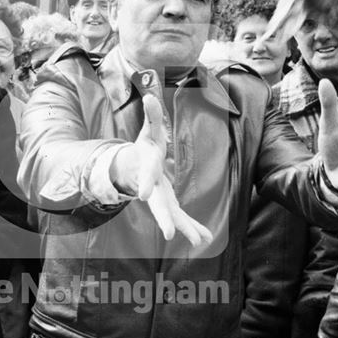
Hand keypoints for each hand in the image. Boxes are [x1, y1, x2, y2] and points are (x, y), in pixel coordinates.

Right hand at [110, 95, 212, 245]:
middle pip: (159, 205)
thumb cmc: (143, 148)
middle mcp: (153, 188)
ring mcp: (161, 199)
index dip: (145, 184)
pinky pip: (181, 217)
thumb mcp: (146, 130)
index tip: (143, 196)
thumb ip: (150, 115)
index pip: (146, 176)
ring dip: (186, 228)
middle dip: (165, 219)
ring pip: (173, 216)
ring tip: (199, 242)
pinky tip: (204, 239)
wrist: (132, 169)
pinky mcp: (169, 204)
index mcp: (147, 169)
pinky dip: (192, 228)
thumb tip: (149, 95)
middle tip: (170, 234)